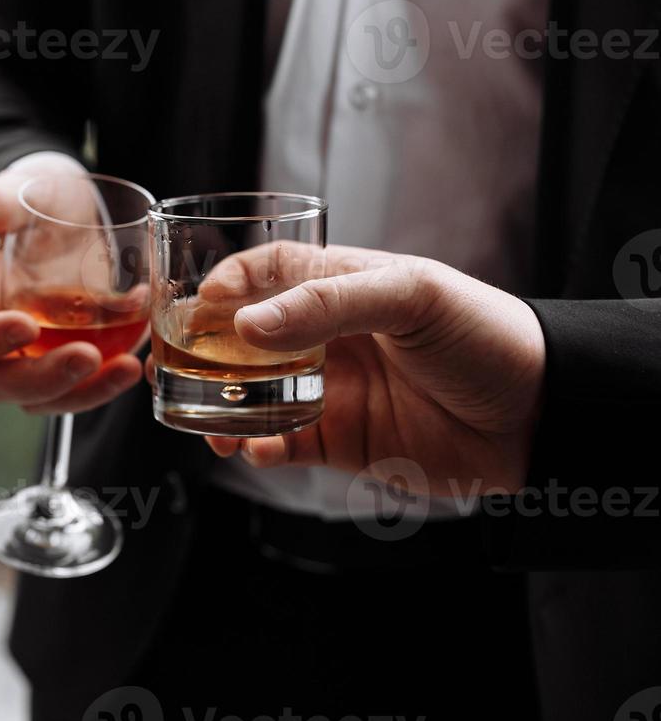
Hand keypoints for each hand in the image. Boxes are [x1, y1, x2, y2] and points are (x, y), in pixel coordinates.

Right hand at [0, 154, 144, 414]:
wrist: (68, 208)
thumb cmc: (30, 198)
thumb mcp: (13, 194)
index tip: (28, 325)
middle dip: (42, 378)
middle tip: (86, 355)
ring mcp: (22, 357)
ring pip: (39, 396)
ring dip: (81, 392)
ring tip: (125, 368)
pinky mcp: (57, 361)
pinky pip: (73, 389)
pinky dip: (102, 385)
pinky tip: (133, 364)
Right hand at [186, 245, 545, 495]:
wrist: (543, 415)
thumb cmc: (486, 336)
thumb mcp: (412, 296)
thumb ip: (326, 305)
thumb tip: (246, 324)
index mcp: (343, 286)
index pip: (268, 271)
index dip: (228, 281)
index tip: (198, 301)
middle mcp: (329, 337)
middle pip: (244, 338)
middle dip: (206, 351)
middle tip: (179, 366)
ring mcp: (331, 390)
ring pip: (252, 396)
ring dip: (221, 407)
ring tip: (206, 420)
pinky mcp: (340, 441)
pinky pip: (281, 445)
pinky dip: (256, 449)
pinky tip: (250, 448)